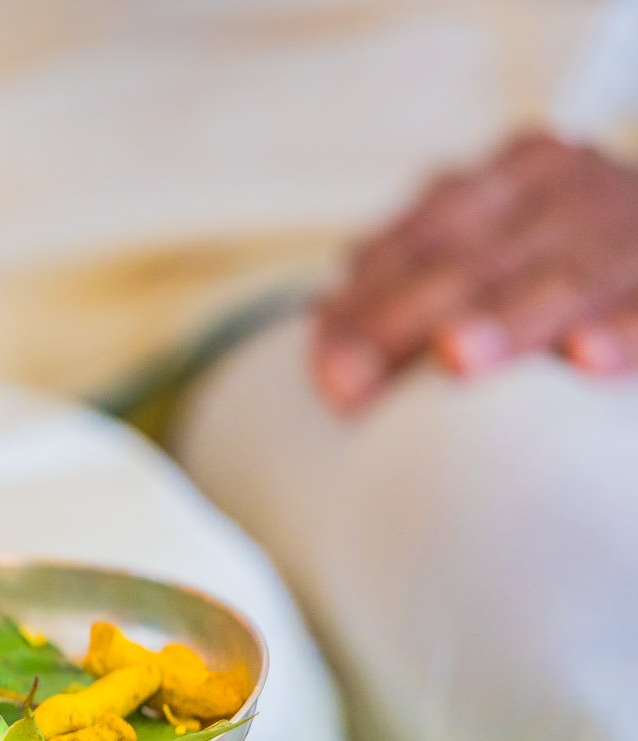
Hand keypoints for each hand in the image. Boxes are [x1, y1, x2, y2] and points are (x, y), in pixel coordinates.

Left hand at [314, 132, 637, 412]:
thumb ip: (420, 274)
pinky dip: (622, 332)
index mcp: (517, 170)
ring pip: (558, 279)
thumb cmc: (572, 258)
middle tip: (346, 385)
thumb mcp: (500, 246)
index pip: (420, 235)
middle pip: (471, 260)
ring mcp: (630, 228)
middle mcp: (572, 187)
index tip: (319, 367)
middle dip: (401, 325)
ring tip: (455, 355)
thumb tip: (325, 326)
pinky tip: (589, 356)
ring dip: (505, 322)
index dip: (362, 301)